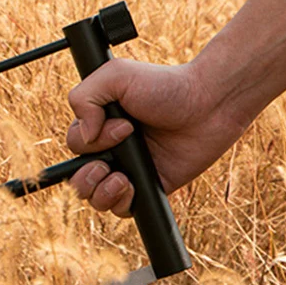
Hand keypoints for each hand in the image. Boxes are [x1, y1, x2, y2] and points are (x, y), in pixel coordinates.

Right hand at [65, 0, 285, 216]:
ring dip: (99, 193)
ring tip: (123, 179)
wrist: (209, 103)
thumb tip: (84, 137)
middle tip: (111, 160)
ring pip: (94, 198)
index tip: (124, 127)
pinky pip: (122, 209)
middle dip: (86, 176)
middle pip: (78, 178)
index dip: (89, 144)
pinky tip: (133, 186)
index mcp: (101, 124)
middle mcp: (113, 149)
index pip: (76, 146)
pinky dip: (120, 203)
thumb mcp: (115, 75)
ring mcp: (130, 170)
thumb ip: (83, 98)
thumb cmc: (165, 85)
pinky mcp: (149, 187)